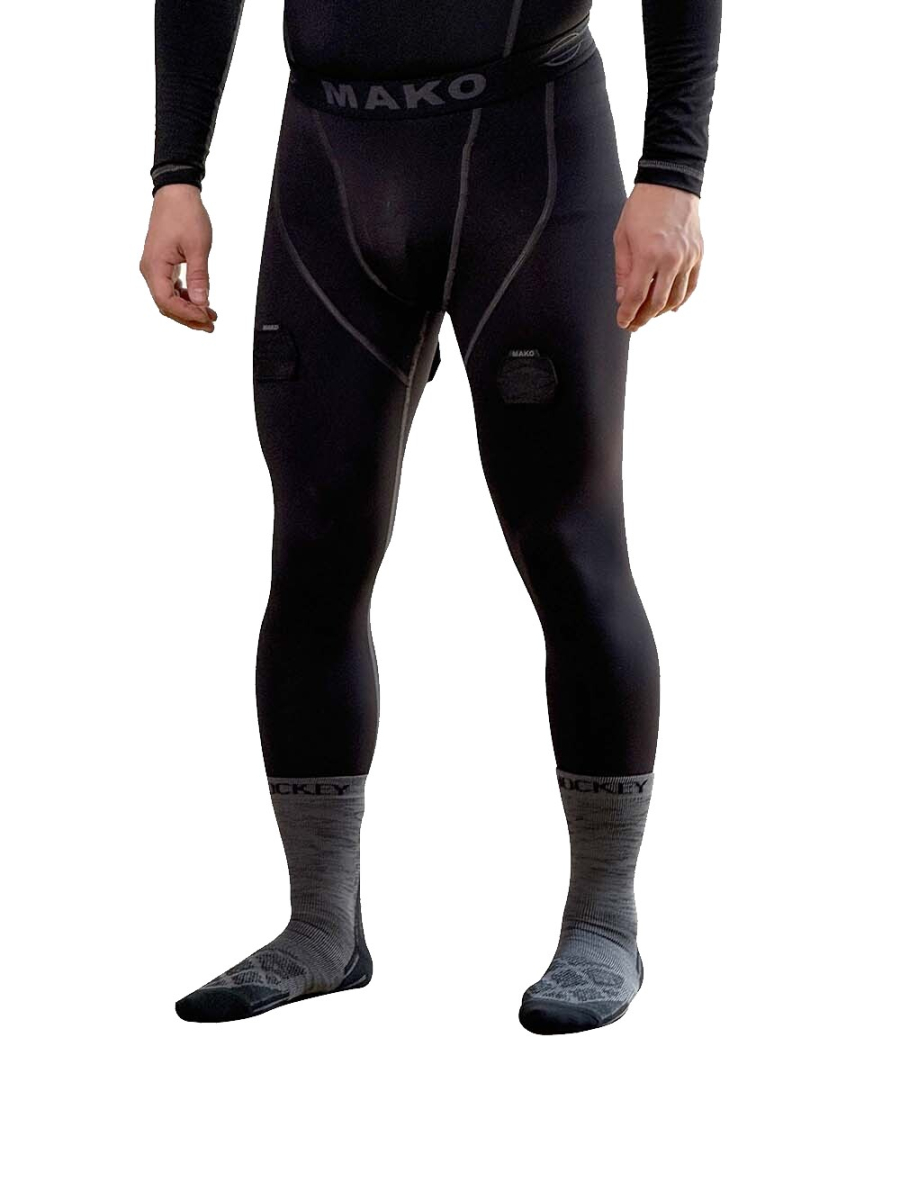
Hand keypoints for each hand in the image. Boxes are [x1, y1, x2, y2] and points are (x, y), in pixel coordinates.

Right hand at [140, 185, 216, 331]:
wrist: (176, 193)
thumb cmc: (185, 214)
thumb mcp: (198, 247)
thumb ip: (199, 277)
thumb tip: (202, 303)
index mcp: (154, 266)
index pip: (166, 302)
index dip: (187, 314)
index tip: (206, 318)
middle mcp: (150, 270)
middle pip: (166, 305)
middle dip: (188, 317)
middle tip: (211, 324)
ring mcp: (154, 267)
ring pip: (169, 298)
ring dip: (188, 308)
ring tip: (210, 316)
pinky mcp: (161, 264)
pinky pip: (171, 288)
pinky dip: (185, 297)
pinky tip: (201, 301)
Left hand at [613, 184, 703, 331]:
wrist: (671, 183)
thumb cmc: (643, 207)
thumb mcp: (622, 238)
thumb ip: (623, 271)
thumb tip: (623, 297)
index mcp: (648, 255)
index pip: (637, 296)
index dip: (628, 314)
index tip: (622, 323)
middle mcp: (671, 259)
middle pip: (657, 303)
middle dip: (643, 318)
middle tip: (634, 324)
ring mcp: (688, 258)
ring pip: (676, 298)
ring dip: (661, 311)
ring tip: (649, 315)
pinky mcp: (698, 254)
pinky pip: (691, 285)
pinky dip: (681, 299)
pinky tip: (671, 306)